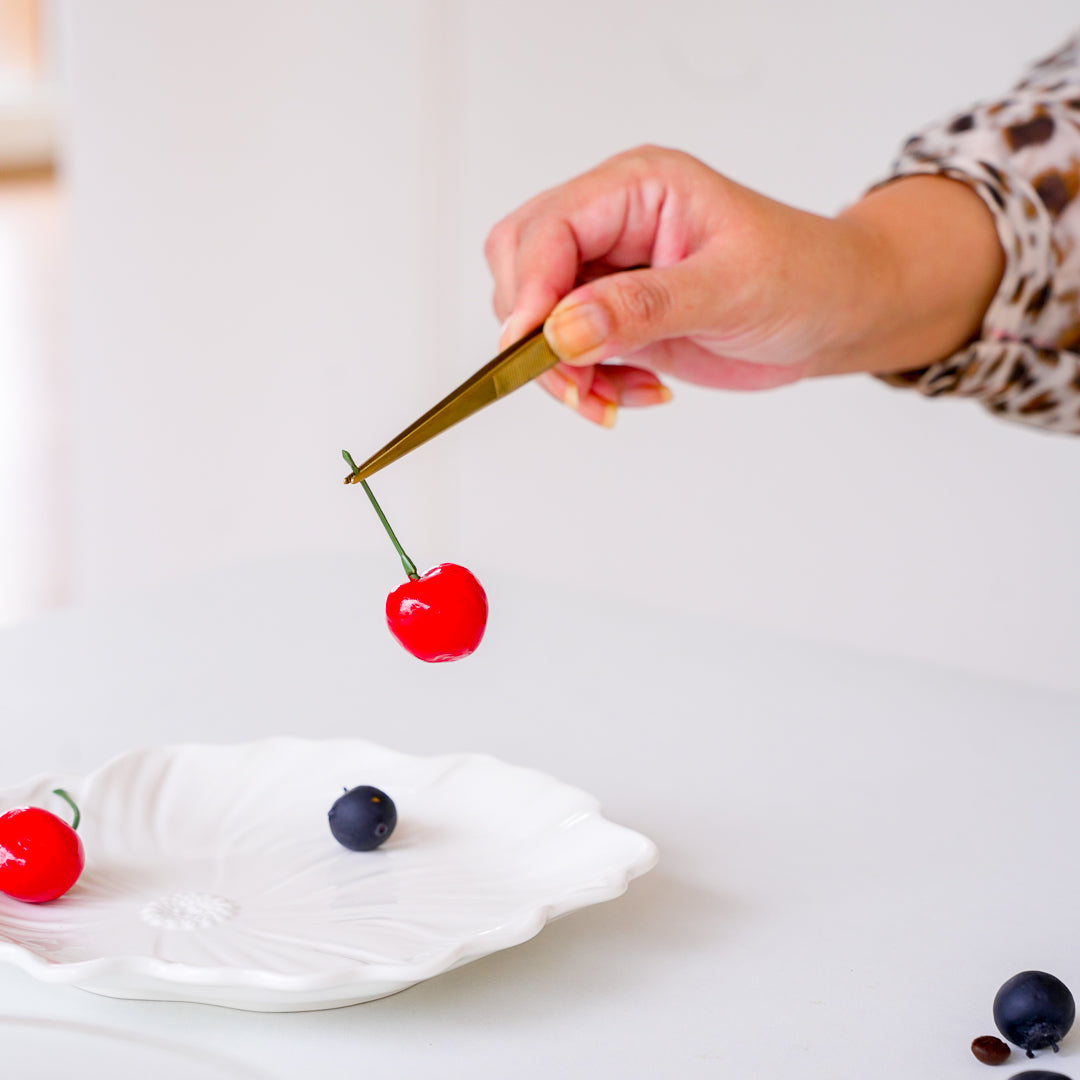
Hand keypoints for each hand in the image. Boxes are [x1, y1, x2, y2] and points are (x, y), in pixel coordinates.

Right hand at [485, 146, 1003, 425]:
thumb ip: (643, 307)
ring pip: (536, 320)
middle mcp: (613, 224)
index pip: (550, 227)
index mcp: (638, 189)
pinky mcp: (614, 319)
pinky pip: (566, 356)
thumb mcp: (730, 289)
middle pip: (522, 268)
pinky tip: (636, 395)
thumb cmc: (805, 278)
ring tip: (613, 398)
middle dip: (535, 334)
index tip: (531, 347)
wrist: (835, 315)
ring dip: (562, 371)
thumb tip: (561, 329)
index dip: (531, 288)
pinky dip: (588, 386)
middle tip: (577, 382)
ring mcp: (609, 274)